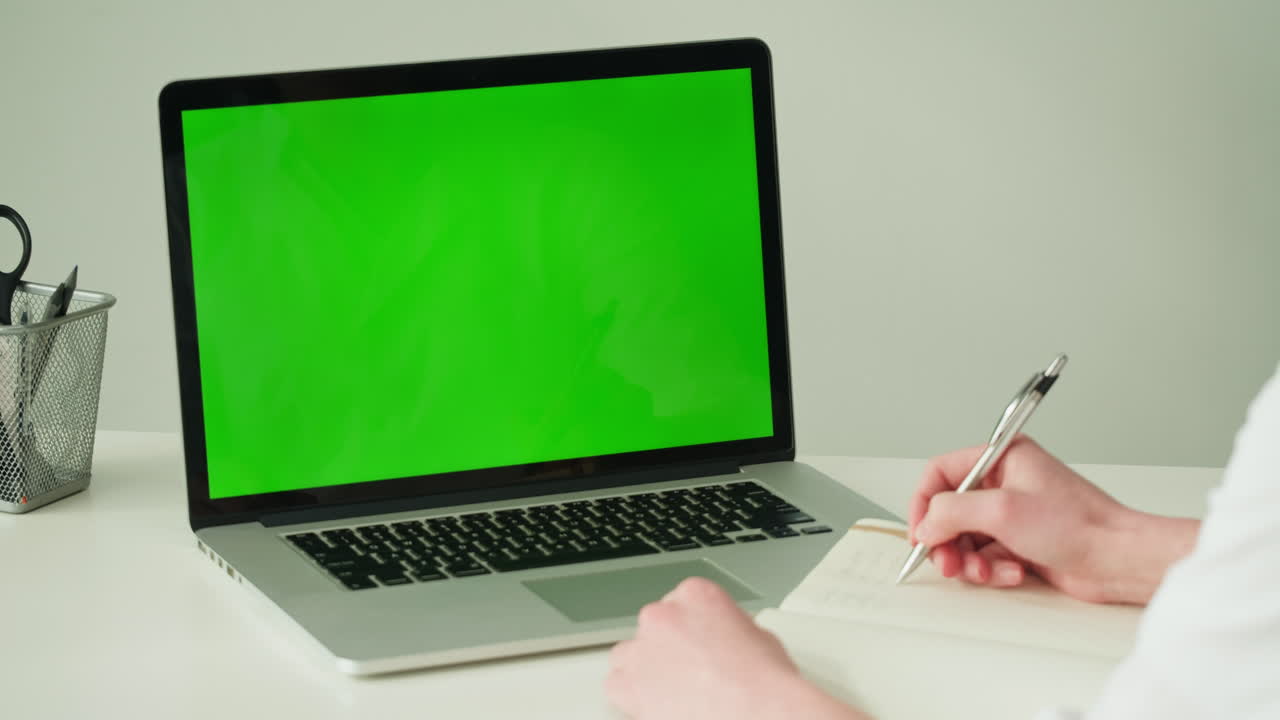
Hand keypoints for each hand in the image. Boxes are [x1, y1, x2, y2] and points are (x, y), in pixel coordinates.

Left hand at [606, 577, 866, 719]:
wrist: (757, 713)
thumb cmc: (764, 684)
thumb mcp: (757, 636)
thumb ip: (725, 627)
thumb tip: (721, 638)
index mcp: (696, 594)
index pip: (682, 601)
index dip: (692, 627)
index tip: (701, 642)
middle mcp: (663, 615)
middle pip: (654, 625)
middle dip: (669, 646)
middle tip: (692, 670)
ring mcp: (642, 649)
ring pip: (629, 654)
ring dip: (646, 668)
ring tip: (675, 690)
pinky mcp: (628, 685)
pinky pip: (617, 684)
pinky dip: (632, 695)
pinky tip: (657, 704)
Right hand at [909, 435, 1196, 604]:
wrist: (1118, 559)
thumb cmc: (1079, 524)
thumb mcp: (1002, 510)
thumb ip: (952, 512)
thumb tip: (925, 524)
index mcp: (1001, 458)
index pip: (941, 473)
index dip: (924, 502)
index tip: (920, 532)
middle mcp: (1004, 483)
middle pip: (949, 510)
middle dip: (946, 541)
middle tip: (948, 563)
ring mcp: (1012, 514)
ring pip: (965, 539)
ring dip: (970, 560)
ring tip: (985, 572)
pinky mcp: (1019, 542)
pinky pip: (986, 557)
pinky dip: (993, 569)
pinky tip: (1014, 572)